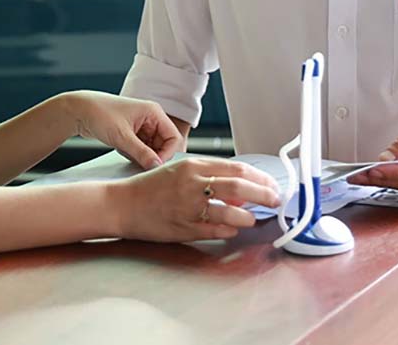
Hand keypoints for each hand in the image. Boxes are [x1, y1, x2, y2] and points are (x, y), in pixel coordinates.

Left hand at [61, 91, 181, 169]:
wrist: (78, 111)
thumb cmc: (99, 114)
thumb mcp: (122, 136)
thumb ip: (141, 153)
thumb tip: (157, 167)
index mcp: (153, 112)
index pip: (173, 138)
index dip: (167, 154)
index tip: (154, 166)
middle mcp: (150, 119)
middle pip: (164, 145)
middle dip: (152, 156)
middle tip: (139, 164)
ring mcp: (141, 127)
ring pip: (152, 149)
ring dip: (141, 156)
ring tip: (126, 152)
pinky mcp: (132, 134)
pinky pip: (141, 150)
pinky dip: (133, 155)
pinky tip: (121, 150)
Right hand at [109, 157, 281, 241]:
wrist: (122, 204)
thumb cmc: (151, 187)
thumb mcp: (181, 171)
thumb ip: (209, 177)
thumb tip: (239, 190)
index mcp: (194, 166)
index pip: (237, 169)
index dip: (260, 178)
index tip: (271, 185)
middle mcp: (193, 184)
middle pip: (239, 188)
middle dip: (264, 195)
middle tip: (275, 200)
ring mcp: (189, 207)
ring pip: (230, 212)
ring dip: (248, 217)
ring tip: (252, 219)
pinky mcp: (184, 227)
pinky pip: (215, 231)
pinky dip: (229, 231)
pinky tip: (233, 229)